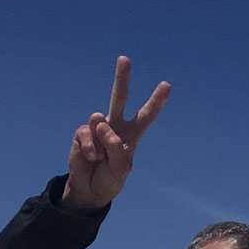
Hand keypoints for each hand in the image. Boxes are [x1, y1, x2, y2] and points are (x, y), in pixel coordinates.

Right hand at [61, 56, 169, 212]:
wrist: (90, 189)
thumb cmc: (110, 179)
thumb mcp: (121, 169)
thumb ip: (115, 148)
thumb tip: (100, 121)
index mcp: (132, 134)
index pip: (146, 115)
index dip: (156, 101)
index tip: (166, 85)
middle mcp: (115, 126)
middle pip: (119, 98)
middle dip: (121, 78)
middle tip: (124, 58)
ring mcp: (98, 128)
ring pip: (99, 120)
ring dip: (102, 142)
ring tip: (101, 158)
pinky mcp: (82, 133)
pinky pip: (86, 135)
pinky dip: (89, 149)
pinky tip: (91, 158)